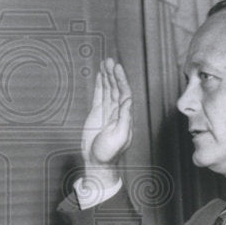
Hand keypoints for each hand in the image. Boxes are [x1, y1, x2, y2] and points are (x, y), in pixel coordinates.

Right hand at [82, 59, 132, 174]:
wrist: (97, 163)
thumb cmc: (109, 154)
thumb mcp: (119, 137)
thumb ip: (124, 119)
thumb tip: (128, 101)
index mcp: (125, 116)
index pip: (124, 93)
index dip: (121, 80)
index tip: (117, 68)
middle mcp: (118, 112)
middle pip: (116, 89)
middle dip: (114, 74)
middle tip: (110, 61)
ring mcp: (107, 112)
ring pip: (108, 90)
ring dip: (108, 77)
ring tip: (105, 63)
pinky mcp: (97, 114)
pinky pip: (100, 96)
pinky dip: (101, 85)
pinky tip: (100, 76)